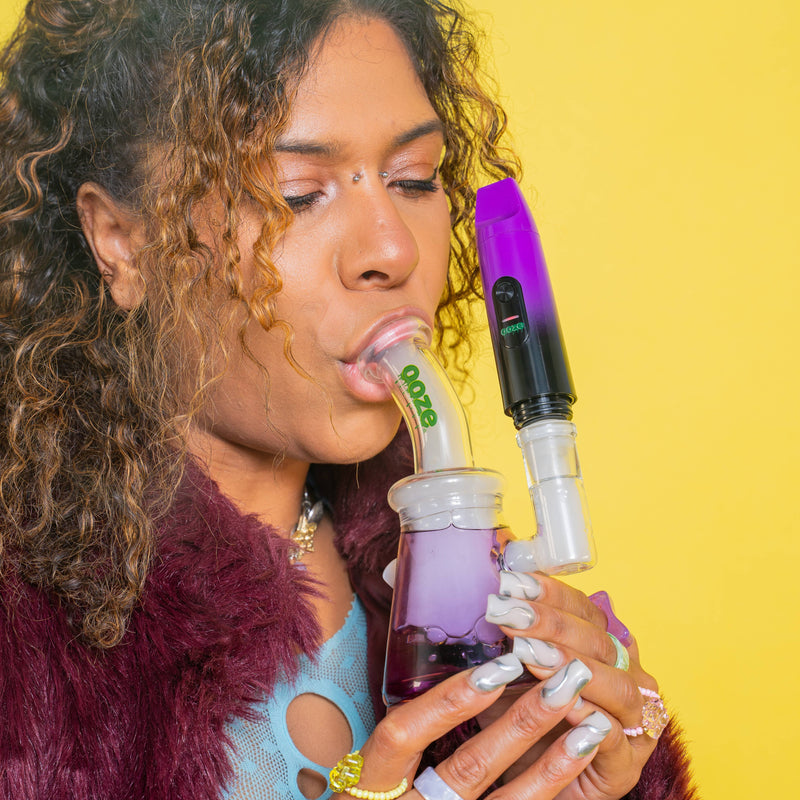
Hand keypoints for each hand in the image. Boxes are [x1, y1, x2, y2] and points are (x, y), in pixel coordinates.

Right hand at [334, 653, 611, 799]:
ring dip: (553, 759)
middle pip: (468, 769)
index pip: (402, 735)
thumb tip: (456, 649)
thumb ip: (406, 720)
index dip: (448, 701)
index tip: (499, 667)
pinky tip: (583, 755)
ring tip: (590, 720)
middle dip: (522, 722)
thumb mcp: (379, 761)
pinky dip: (556, 785)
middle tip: (564, 679)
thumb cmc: (385, 788)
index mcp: (374, 780)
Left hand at [481, 547, 662, 799]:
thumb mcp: (511, 674)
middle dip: (551, 625)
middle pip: (599, 642)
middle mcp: (627, 678)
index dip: (551, 594)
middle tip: (509, 614)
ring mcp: (633, 723)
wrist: (531, 788)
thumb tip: (488, 596)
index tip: (513, 583)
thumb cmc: (520, 723)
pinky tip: (562, 702)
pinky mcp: (625, 766)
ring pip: (616, 686)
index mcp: (605, 648)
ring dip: (571, 666)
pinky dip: (587, 716)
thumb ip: (512, 640)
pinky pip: (613, 736)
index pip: (585, 610)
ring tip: (530, 654)